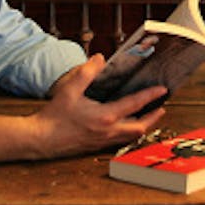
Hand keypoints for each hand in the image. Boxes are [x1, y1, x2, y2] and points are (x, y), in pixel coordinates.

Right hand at [34, 54, 165, 156]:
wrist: (42, 139)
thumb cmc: (55, 115)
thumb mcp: (70, 89)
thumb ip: (86, 72)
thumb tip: (100, 58)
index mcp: (105, 116)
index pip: (134, 104)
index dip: (150, 96)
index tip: (162, 89)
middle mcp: (108, 131)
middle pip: (140, 127)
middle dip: (153, 117)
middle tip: (162, 107)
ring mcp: (104, 141)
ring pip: (132, 136)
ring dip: (143, 125)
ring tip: (149, 115)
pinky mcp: (98, 146)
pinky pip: (121, 140)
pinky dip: (130, 132)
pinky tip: (127, 125)